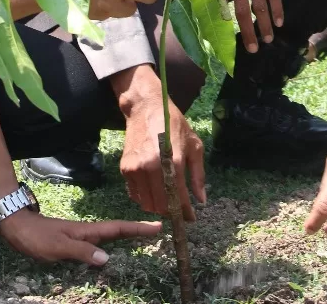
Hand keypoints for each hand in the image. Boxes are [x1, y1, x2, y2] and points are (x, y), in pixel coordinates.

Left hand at [0, 207, 160, 265]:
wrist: (17, 227)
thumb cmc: (37, 237)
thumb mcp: (58, 247)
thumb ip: (82, 252)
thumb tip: (107, 259)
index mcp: (88, 231)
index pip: (118, 229)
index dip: (138, 228)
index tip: (157, 225)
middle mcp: (87, 233)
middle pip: (118, 231)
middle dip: (137, 231)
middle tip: (157, 231)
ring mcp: (80, 237)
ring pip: (108, 238)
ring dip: (125, 237)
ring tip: (142, 240)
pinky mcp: (73, 243)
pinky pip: (97, 245)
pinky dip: (109, 245)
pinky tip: (110, 252)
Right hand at [113, 66, 205, 220]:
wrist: (146, 108)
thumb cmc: (174, 125)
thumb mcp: (194, 145)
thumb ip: (198, 175)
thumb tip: (201, 200)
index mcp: (174, 161)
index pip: (179, 197)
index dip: (186, 212)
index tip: (190, 218)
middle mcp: (153, 167)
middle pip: (161, 205)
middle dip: (172, 212)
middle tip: (178, 210)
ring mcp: (137, 168)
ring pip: (147, 203)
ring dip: (158, 207)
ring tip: (167, 202)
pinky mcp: (125, 168)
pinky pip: (135, 194)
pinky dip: (145, 198)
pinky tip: (153, 191)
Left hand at [207, 0, 280, 52]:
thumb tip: (212, 1)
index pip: (220, 6)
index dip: (223, 25)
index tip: (226, 41)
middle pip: (240, 12)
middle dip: (246, 33)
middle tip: (251, 49)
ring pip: (259, 6)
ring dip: (263, 26)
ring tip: (266, 40)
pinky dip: (277, 9)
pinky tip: (278, 22)